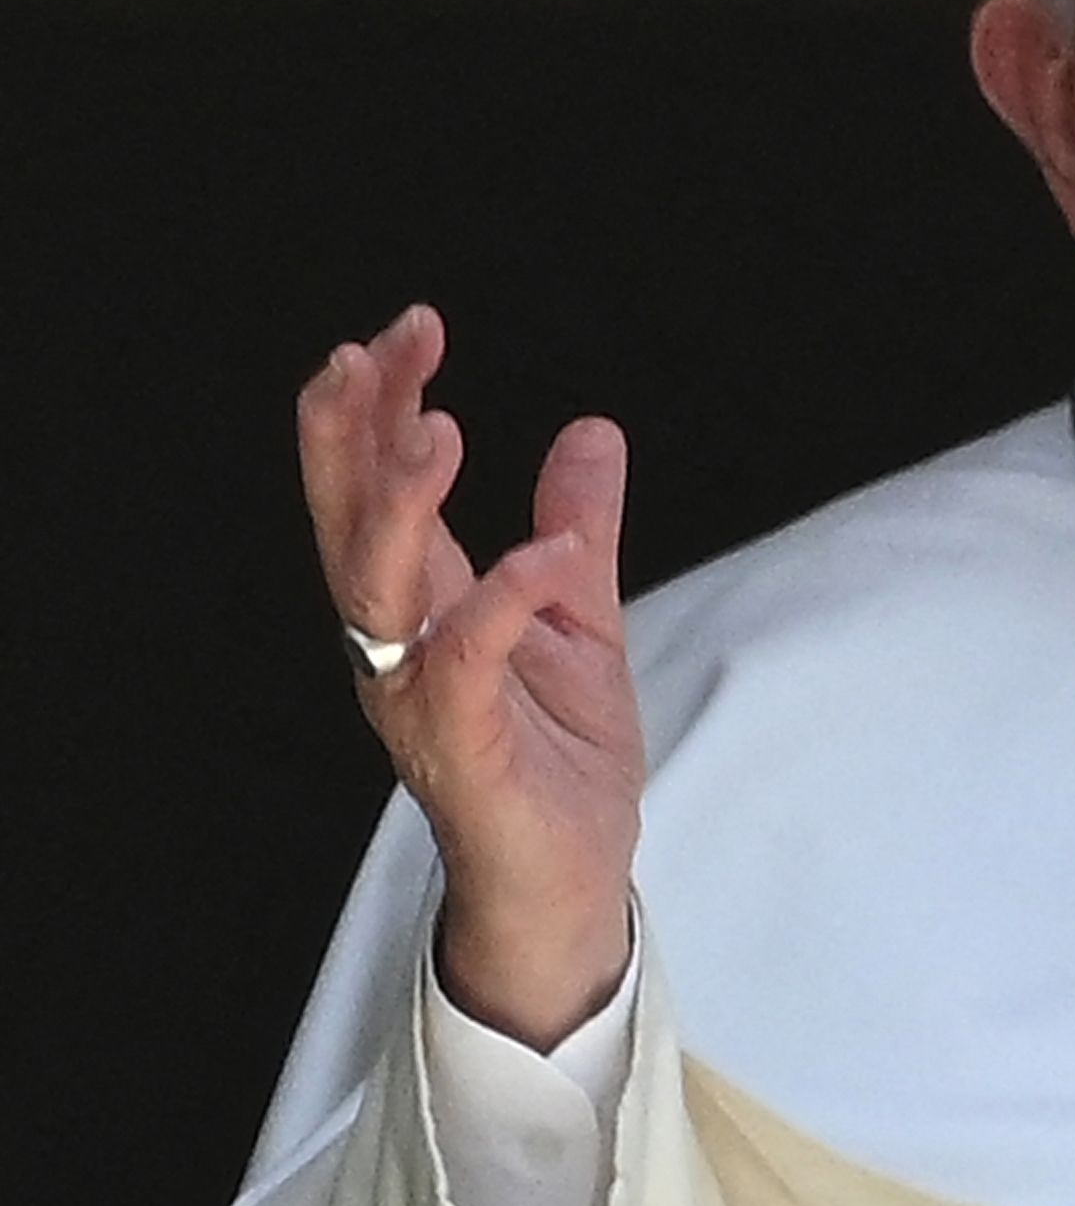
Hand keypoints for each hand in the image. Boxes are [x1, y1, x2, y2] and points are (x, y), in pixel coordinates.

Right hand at [299, 305, 644, 1048]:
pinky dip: (500, 604)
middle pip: (350, 518)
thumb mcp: (583, 619)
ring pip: (376, 587)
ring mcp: (417, 696)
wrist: (573, 876)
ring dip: (400, 505)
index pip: (378, 487)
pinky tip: (542, 555)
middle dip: (360, 428)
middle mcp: (396, 642)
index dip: (380, 407)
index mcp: (421, 603)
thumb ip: (580, 527)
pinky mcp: (461, 750)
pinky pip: (464, 666)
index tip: (410, 328)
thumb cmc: (560, 755)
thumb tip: (594, 429)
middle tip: (388, 346)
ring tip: (438, 429)